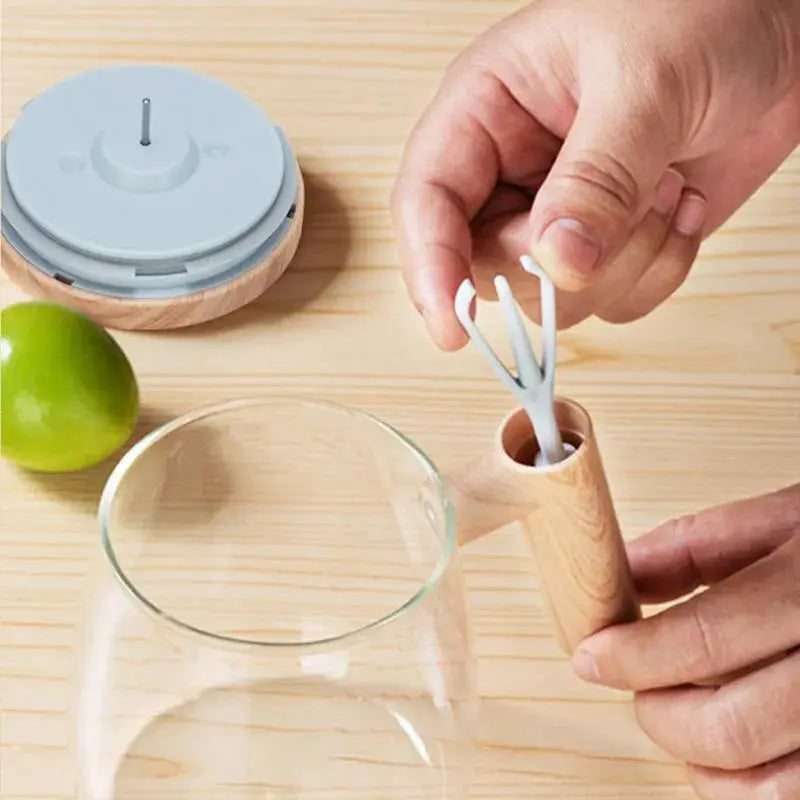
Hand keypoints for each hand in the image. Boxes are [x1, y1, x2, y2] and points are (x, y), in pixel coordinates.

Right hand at [392, 0, 799, 348]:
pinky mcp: (611, 244)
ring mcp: (563, 214)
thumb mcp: (644, 82)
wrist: (786, 25)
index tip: (454, 328)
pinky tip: (680, 206)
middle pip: (487, 265)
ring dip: (621, 265)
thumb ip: (596, 177)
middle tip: (620, 215)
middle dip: (556, 264)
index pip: (427, 201)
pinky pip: (611, 301)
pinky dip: (657, 272)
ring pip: (552, 296)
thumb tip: (556, 264)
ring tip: (663, 192)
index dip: (431, 268)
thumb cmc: (704, 9)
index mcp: (487, 109)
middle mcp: (514, 170)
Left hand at [571, 484, 799, 798]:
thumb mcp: (783, 517)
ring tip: (683, 718)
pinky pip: (798, 798)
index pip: (708, 638)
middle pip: (731, 725)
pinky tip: (732, 752)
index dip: (635, 656)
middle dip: (659, 714)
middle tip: (636, 687)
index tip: (589, 656)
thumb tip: (618, 575)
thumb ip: (694, 546)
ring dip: (701, 763)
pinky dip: (749, 790)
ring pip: (769, 786)